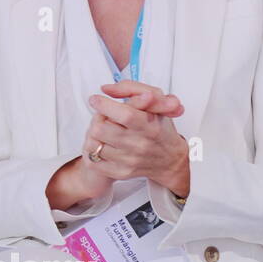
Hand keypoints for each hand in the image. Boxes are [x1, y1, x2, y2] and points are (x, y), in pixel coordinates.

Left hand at [84, 81, 189, 196]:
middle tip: (103, 116)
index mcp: (150, 126)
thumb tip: (107, 89)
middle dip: (97, 119)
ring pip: (93, 145)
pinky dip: (92, 151)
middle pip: (101, 129)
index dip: (105, 105)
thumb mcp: (155, 102)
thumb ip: (132, 89)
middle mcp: (140, 145)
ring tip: (104, 131)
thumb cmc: (160, 127)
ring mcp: (129, 161)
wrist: (170, 160)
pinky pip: (92, 161)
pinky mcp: (121, 172)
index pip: (125, 115)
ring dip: (94, 135)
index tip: (96, 99)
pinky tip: (102, 144)